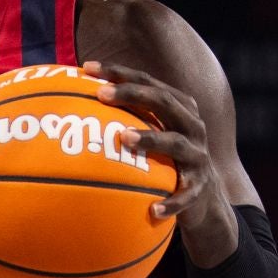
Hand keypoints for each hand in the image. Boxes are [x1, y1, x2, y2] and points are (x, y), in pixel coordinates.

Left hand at [84, 59, 237, 266]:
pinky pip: (184, 196)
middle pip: (164, 102)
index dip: (120, 73)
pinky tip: (153, 209)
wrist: (203, 199)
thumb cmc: (166, 161)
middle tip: (101, 94)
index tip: (88, 68)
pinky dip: (171, 202)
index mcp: (180, 108)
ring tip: (124, 137)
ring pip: (176, 143)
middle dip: (132, 95)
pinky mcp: (198, 188)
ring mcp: (197, 157)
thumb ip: (126, 117)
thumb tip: (73, 103)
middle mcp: (192, 127)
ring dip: (150, 139)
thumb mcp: (153, 134)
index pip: (149, 82)